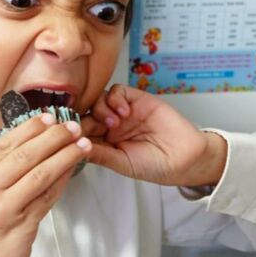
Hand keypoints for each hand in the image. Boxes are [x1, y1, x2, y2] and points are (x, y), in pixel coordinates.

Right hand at [0, 114, 91, 256]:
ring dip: (64, 155)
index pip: (1, 145)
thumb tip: (26, 151)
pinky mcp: (18, 230)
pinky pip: (46, 199)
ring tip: (82, 144)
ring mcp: (0, 211)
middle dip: (53, 136)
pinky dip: (62, 181)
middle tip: (72, 125)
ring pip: (39, 173)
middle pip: (23, 155)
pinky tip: (73, 171)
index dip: (29, 128)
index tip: (48, 117)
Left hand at [81, 84, 226, 187]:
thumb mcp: (122, 163)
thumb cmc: (156, 165)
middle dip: (84, 119)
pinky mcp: (137, 99)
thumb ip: (100, 154)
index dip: (74, 132)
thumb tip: (74, 148)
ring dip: (100, 109)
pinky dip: (115, 99)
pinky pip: (117, 91)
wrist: (185, 157)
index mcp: (104, 143)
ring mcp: (123, 112)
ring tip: (114, 124)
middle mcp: (110, 126)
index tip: (70, 135)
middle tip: (89, 128)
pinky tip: (124, 113)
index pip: (81, 132)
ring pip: (98, 100)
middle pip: (86, 113)